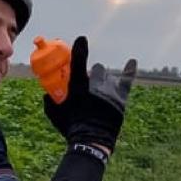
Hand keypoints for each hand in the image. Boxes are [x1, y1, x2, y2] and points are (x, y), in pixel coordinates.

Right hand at [43, 37, 137, 156]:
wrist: (91, 141)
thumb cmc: (70, 128)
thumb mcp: (54, 113)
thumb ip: (50, 99)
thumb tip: (48, 92)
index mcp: (78, 87)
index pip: (78, 63)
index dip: (80, 49)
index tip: (82, 38)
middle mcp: (96, 86)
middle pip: (95, 70)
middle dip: (91, 74)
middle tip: (87, 88)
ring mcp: (110, 92)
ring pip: (107, 76)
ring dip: (102, 79)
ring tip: (98, 91)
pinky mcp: (120, 99)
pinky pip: (126, 81)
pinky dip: (129, 70)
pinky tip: (133, 61)